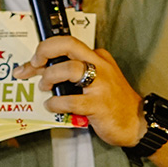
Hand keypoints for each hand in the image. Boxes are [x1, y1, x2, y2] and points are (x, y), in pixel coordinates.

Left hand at [14, 36, 144, 145]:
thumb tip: (39, 72)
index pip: (67, 43)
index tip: (30, 62)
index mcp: (97, 57)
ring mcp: (101, 84)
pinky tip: (52, 106)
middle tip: (34, 65)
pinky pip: (70, 100)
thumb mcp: (93, 80)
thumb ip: (70, 74)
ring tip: (45, 89)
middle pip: (68, 45)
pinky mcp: (99, 104)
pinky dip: (55, 103)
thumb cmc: (111, 102)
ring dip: (50, 78)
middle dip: (44, 51)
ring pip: (70, 69)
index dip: (44, 49)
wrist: (137, 122)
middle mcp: (100, 66)